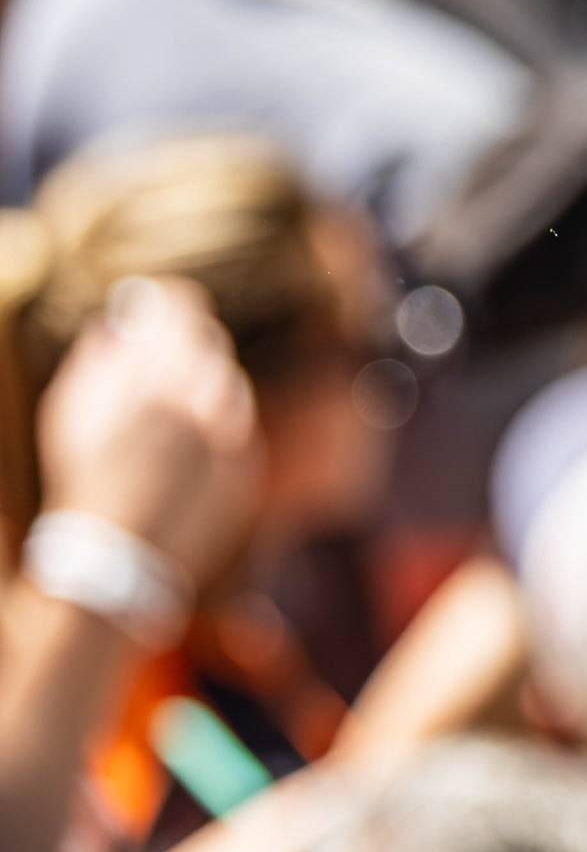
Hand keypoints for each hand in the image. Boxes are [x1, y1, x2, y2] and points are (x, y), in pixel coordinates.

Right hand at [33, 276, 261, 585]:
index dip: (171, 302)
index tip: (162, 303)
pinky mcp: (247, 464)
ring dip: (203, 383)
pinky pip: (238, 425)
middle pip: (210, 341)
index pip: (184, 308)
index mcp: (159, 374)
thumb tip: (121, 322)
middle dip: (186, 340)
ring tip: (165, 407)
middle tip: (163, 349)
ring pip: (229, 382)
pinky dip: (217, 423)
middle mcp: (205, 399)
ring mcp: (233, 433)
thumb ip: (101, 356)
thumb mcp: (73, 407)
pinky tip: (184, 444)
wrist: (119, 550)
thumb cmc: (84, 474)